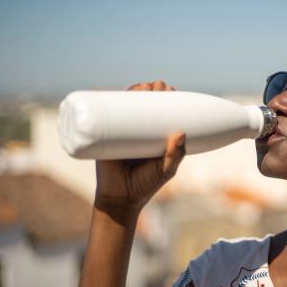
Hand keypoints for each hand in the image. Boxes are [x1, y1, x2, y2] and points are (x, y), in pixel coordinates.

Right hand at [94, 81, 185, 212]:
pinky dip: (109, 100)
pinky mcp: (104, 135)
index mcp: (155, 136)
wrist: (119, 199)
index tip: (171, 90)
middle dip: (152, 90)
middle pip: (145, 104)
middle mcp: (139, 131)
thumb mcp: (165, 170)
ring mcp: (122, 131)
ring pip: (127, 105)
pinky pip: (105, 115)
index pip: (162, 111)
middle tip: (158, 87)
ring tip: (143, 87)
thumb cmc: (145, 185)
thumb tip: (181, 132)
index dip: (167, 97)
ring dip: (135, 90)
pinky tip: (116, 90)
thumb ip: (175, 155)